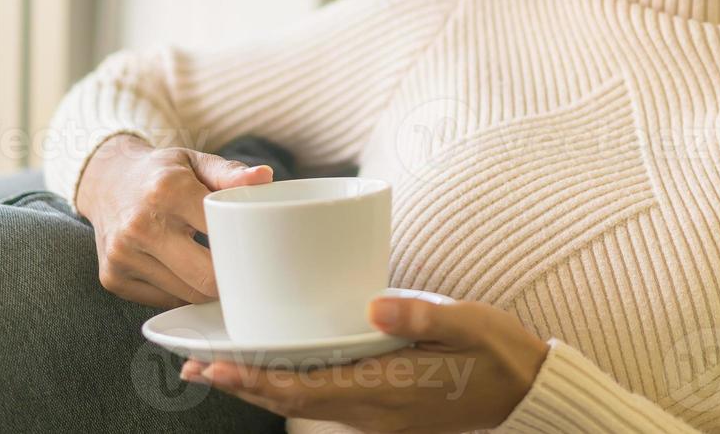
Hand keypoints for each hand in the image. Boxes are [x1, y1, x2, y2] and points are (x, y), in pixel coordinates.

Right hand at [76, 134, 273, 307]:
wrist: (106, 181)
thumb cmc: (162, 172)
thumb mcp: (196, 161)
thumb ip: (231, 173)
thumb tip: (265, 178)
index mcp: (167, 191)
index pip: (220, 233)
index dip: (243, 246)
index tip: (260, 253)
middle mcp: (140, 226)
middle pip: (205, 278)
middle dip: (230, 279)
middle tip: (244, 271)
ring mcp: (123, 256)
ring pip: (186, 295)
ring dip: (206, 288)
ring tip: (214, 266)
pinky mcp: (113, 278)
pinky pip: (164, 300)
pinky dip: (181, 291)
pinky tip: (183, 270)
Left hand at [180, 295, 550, 433]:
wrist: (525, 391)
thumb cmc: (497, 351)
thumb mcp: (467, 323)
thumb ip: (419, 315)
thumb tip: (372, 305)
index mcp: (388, 387)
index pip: (306, 387)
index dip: (256, 378)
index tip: (216, 365)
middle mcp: (374, 409)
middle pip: (292, 401)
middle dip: (242, 384)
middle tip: (193, 366)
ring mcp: (377, 414)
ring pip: (304, 404)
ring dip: (260, 387)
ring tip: (219, 368)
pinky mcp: (383, 408)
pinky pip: (324, 400)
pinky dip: (290, 386)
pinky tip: (277, 368)